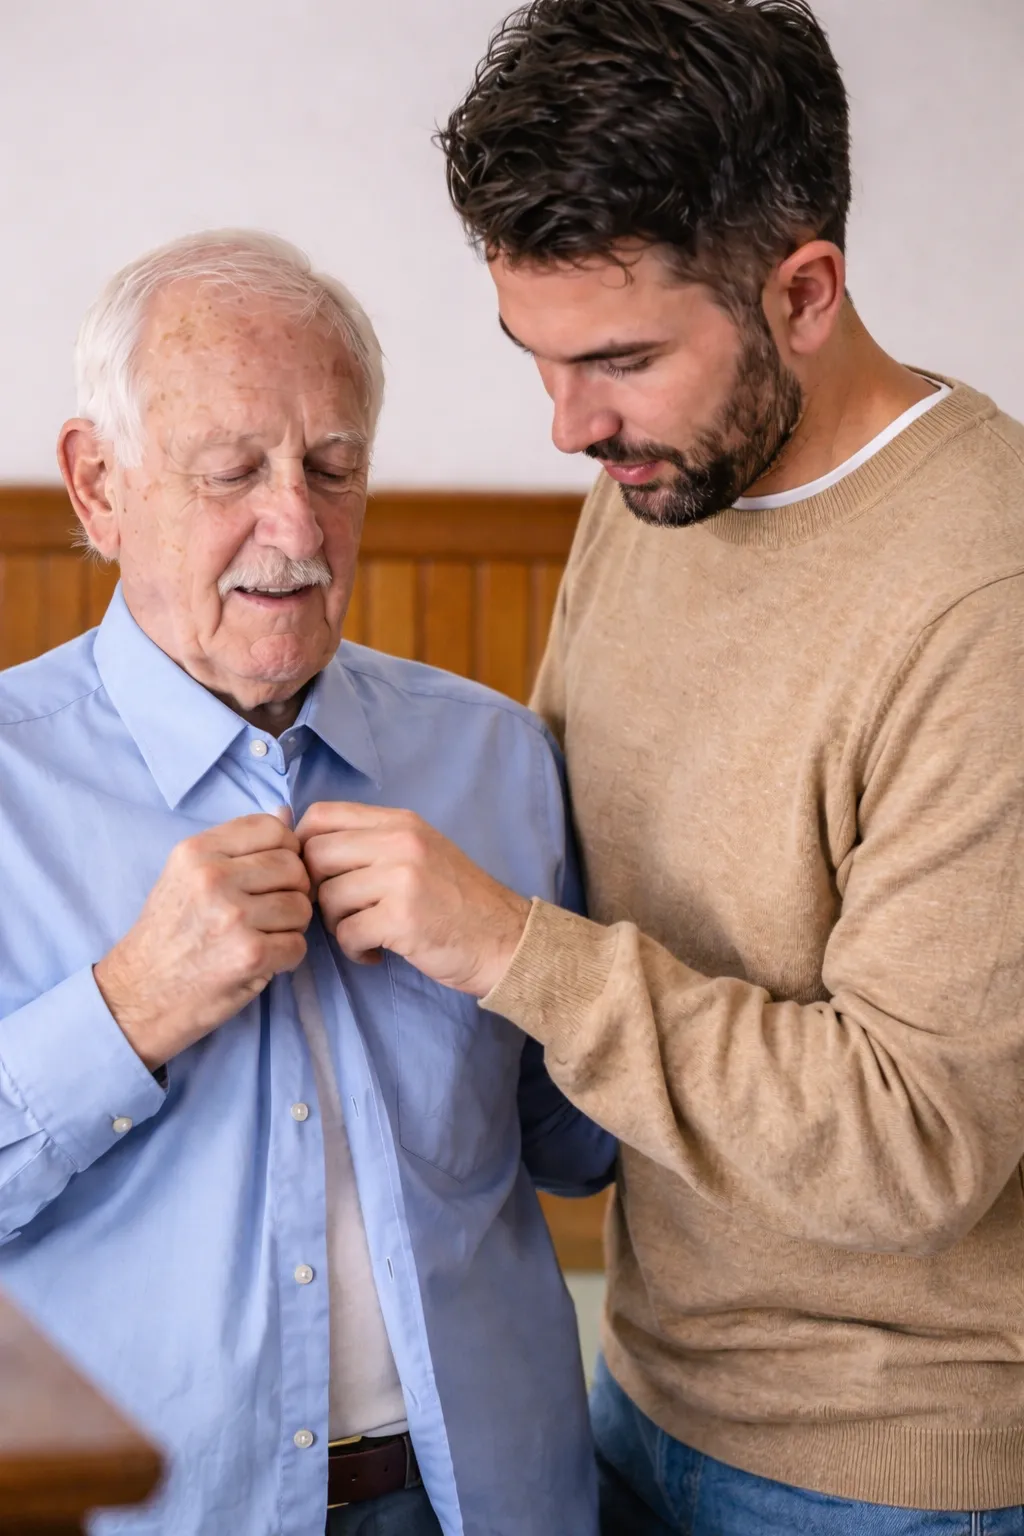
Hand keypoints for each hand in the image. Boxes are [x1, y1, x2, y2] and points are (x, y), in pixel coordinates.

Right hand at [94, 812, 311, 1069]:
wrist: (138, 995)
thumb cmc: (168, 934)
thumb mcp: (188, 875)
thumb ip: (238, 846)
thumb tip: (286, 812)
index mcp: (197, 851)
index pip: (274, 829)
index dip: (285, 852)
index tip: (271, 875)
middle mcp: (213, 877)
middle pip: (294, 867)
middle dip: (292, 891)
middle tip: (269, 913)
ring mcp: (232, 916)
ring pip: (301, 906)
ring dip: (290, 927)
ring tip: (261, 937)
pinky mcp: (249, 955)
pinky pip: (298, 945)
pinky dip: (286, 957)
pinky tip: (260, 961)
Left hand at [297, 803, 530, 997]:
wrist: (506, 939)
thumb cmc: (457, 900)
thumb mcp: (419, 853)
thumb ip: (371, 843)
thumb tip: (300, 842)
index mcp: (400, 822)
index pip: (321, 815)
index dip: (303, 846)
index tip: (317, 876)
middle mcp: (400, 841)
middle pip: (315, 855)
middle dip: (316, 890)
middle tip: (340, 911)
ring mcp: (402, 878)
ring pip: (328, 897)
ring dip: (337, 925)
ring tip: (365, 934)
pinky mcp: (402, 918)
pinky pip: (347, 933)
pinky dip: (355, 950)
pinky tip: (376, 953)